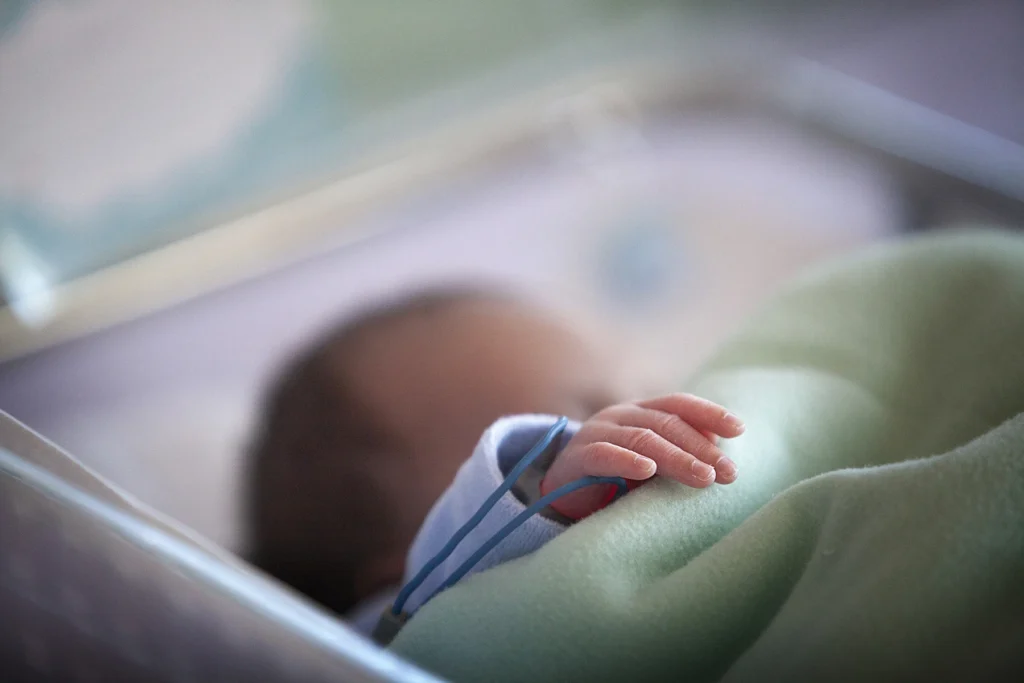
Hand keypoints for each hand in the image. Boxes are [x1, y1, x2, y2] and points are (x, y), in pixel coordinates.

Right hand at [540, 394, 744, 519]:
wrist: (562, 490)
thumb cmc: (616, 476)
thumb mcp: (652, 462)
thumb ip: (679, 451)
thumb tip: (718, 449)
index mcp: (641, 412)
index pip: (678, 404)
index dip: (709, 413)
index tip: (739, 430)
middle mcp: (621, 415)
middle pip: (666, 424)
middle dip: (701, 448)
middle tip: (727, 472)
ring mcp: (597, 433)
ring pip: (642, 439)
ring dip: (676, 458)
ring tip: (703, 478)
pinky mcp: (576, 457)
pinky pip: (603, 455)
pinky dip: (626, 461)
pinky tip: (647, 470)